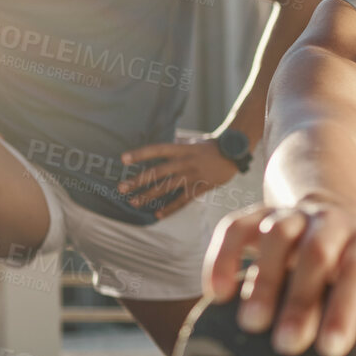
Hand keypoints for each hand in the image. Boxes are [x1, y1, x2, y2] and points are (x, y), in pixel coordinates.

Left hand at [117, 137, 238, 219]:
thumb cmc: (210, 146)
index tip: (123, 159)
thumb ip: (175, 144)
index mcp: (181, 149)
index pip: (156, 150)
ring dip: (148, 196)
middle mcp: (185, 162)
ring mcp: (192, 176)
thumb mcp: (192, 141)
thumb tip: (158, 144)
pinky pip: (182, 200)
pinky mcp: (199, 188)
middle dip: (138, 181)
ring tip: (133, 203)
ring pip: (166, 188)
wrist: (233, 153)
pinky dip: (170, 208)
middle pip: (157, 173)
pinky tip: (157, 214)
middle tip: (121, 188)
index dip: (140, 154)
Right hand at [201, 199, 355, 355]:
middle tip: (287, 345)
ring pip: (278, 235)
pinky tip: (215, 293)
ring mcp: (291, 217)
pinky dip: (222, 256)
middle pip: (318, 253)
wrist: (331, 209)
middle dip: (302, 298)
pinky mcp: (255, 217)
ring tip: (250, 324)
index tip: (332, 350)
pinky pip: (235, 227)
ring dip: (264, 277)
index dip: (347, 308)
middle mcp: (331, 225)